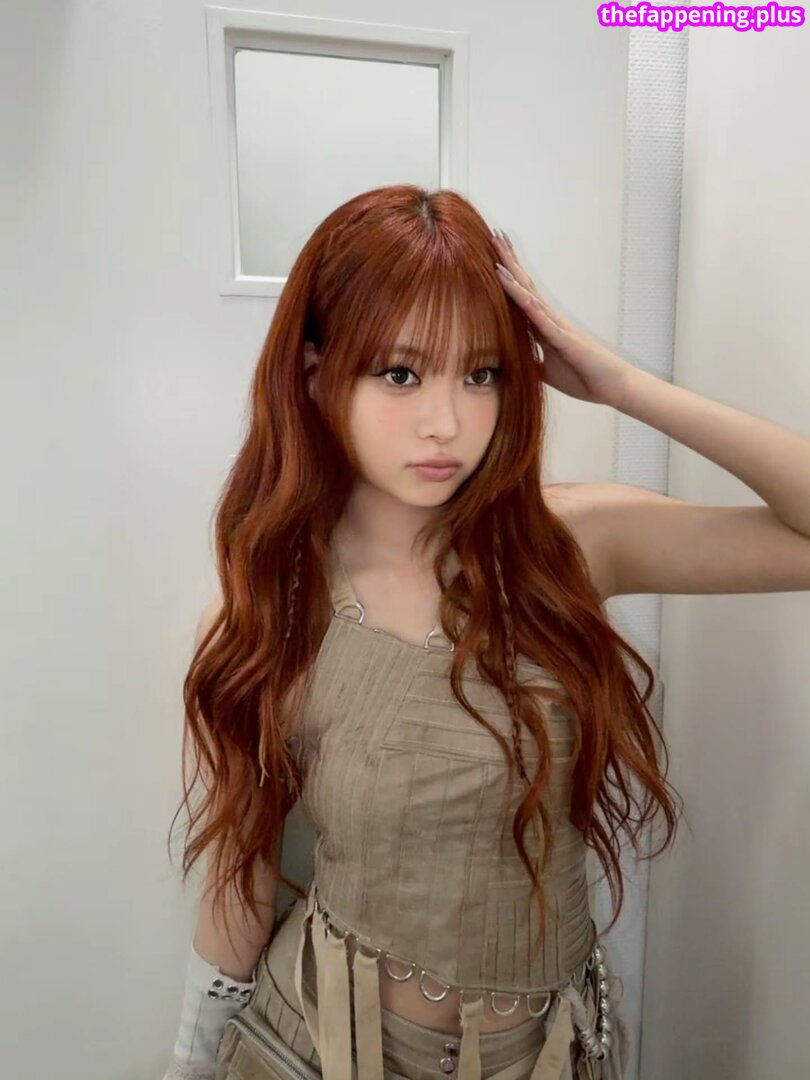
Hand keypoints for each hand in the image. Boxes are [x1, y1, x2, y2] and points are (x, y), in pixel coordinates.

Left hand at [491, 229, 638, 408]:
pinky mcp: (565, 339)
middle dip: (509, 261)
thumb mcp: (547, 372)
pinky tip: (513, 289)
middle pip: (525, 285)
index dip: (506, 277)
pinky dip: (525, 303)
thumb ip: (531, 363)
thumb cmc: (585, 377)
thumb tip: (511, 364)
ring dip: (513, 274)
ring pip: (530, 295)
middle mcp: (550, 320)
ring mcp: (558, 326)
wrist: (613, 387)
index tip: (491, 255)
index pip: (520, 297)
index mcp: (544, 328)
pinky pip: (541, 318)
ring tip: (498, 252)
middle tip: (494, 235)